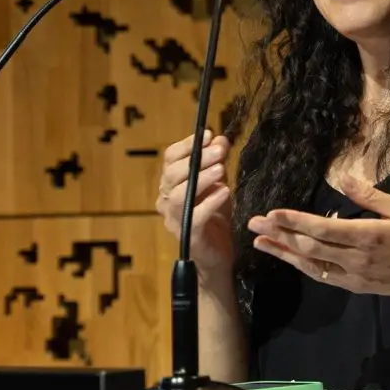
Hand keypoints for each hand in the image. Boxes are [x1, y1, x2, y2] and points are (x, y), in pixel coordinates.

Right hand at [156, 129, 234, 279]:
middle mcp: (165, 201)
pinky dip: (209, 202)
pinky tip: (224, 193)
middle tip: (219, 151)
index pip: (170, 159)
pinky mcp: (188, 236)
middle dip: (198, 159)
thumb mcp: (218, 184)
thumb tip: (220, 139)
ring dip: (201, 179)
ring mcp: (173, 220)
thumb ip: (217, 163)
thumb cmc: (214, 217)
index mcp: (170, 185)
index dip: (187, 145)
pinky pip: (194, 216)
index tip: (208, 135)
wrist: (218, 254)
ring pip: (178, 195)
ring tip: (221, 169)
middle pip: (172, 174)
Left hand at [248, 177, 389, 313]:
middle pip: (308, 246)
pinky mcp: (352, 286)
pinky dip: (300, 265)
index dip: (294, 221)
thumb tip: (345, 179)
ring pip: (309, 264)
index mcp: (367, 236)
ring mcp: (351, 276)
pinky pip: (320, 275)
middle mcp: (354, 259)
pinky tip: (286, 256)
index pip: (322, 229)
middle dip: (279, 234)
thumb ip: (371, 196)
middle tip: (254, 223)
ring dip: (282, 252)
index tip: (272, 212)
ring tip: (259, 241)